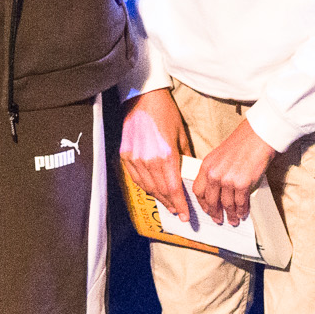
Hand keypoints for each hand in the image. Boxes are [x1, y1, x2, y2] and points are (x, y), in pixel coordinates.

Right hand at [120, 89, 192, 216]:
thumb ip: (185, 156)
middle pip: (160, 190)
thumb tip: (189, 172)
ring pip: (147, 187)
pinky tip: (152, 191)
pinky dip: (145, 187)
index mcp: (165, 155)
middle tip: (179, 212)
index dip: (180, 204)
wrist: (142, 97)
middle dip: (171, 203)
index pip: (173, 187)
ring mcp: (134, 158)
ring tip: (168, 204)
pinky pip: (135, 178)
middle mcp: (148, 160)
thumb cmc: (165, 113)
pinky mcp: (125, 155)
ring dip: (158, 197)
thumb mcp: (181, 134)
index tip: (185, 216)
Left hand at [191, 119, 276, 226]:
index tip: (207, 209)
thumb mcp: (220, 156)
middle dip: (215, 213)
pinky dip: (242, 210)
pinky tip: (242, 213)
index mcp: (207, 165)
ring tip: (233, 220)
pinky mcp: (242, 183)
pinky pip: (240, 202)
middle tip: (218, 219)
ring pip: (226, 204)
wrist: (258, 136)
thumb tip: (218, 190)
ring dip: (230, 214)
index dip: (202, 203)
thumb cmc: (242, 143)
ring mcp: (227, 179)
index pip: (198, 190)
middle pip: (211, 200)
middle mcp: (214, 174)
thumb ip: (216, 171)